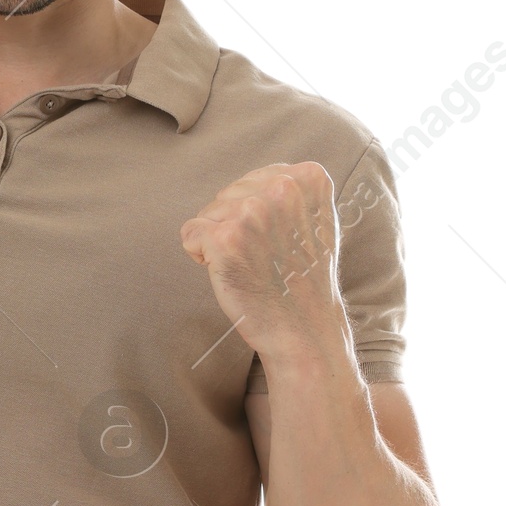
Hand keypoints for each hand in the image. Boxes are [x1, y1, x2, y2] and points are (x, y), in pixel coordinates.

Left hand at [179, 161, 348, 361]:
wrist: (303, 327)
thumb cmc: (303, 277)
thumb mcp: (315, 219)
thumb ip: (290, 191)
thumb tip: (258, 179)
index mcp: (308, 177)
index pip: (254, 180)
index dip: (256, 213)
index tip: (279, 239)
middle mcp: (282, 188)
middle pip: (228, 194)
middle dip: (235, 224)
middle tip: (265, 257)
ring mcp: (252, 211)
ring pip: (208, 213)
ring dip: (220, 241)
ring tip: (252, 264)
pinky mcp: (224, 237)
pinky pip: (190, 233)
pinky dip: (201, 255)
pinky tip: (230, 271)